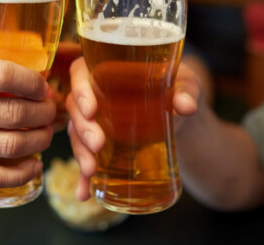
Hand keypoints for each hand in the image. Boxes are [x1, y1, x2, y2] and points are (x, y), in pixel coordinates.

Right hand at [0, 51, 55, 189]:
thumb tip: (28, 56)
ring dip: (39, 139)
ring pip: (8, 146)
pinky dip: (21, 173)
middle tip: (51, 107)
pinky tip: (34, 163)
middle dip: (43, 111)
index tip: (44, 84)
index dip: (33, 81)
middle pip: (12, 113)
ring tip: (46, 131)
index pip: (2, 75)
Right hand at [66, 58, 201, 200]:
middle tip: (98, 144)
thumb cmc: (179, 89)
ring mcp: (96, 120)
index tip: (92, 109)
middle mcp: (95, 93)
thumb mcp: (187, 84)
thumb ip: (187, 91)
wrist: (183, 116)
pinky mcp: (101, 144)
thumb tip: (186, 105)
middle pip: (76, 107)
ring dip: (80, 152)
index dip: (80, 89)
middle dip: (82, 128)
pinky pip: (86, 158)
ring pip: (77, 134)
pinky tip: (85, 193)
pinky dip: (84, 178)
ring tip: (91, 170)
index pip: (81, 72)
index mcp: (108, 69)